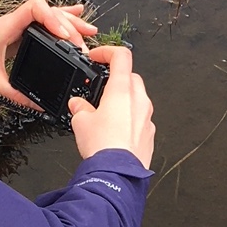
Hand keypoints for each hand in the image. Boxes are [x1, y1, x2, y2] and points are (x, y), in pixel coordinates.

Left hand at [0, 0, 96, 106]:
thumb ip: (15, 96)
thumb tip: (39, 107)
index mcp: (7, 27)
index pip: (36, 8)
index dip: (54, 18)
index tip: (65, 35)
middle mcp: (14, 21)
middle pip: (49, 12)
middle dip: (70, 25)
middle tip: (85, 42)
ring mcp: (17, 24)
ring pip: (48, 15)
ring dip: (68, 22)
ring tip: (89, 31)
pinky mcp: (17, 30)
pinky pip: (43, 22)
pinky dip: (60, 21)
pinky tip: (75, 17)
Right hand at [69, 46, 154, 166]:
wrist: (116, 174)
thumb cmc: (103, 147)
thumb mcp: (80, 122)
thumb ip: (79, 108)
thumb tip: (77, 105)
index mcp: (122, 90)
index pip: (121, 56)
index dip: (107, 51)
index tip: (97, 57)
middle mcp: (139, 101)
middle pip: (131, 77)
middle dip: (115, 79)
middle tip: (99, 89)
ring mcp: (147, 118)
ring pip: (137, 99)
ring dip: (123, 100)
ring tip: (105, 114)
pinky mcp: (149, 134)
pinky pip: (140, 119)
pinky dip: (129, 119)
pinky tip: (115, 131)